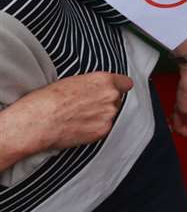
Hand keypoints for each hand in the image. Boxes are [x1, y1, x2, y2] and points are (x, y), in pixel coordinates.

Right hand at [7, 72, 134, 154]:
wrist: (37, 122)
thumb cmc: (46, 100)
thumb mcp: (72, 81)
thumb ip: (92, 84)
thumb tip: (96, 89)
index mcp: (103, 80)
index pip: (125, 83)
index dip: (117, 87)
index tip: (113, 91)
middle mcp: (110, 96)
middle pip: (117, 100)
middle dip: (105, 103)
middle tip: (86, 107)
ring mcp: (108, 114)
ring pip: (110, 114)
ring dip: (100, 116)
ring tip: (78, 118)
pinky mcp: (102, 131)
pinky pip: (104, 128)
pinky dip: (95, 128)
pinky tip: (78, 126)